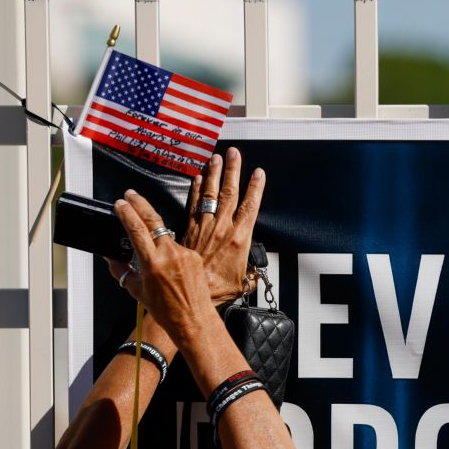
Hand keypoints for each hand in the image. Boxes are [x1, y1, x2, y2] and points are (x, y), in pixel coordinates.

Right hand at [108, 191, 218, 347]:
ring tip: (146, 234)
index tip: (120, 204)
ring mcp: (184, 254)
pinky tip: (167, 260)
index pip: (136, 229)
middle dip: (140, 203)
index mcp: (152, 263)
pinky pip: (177, 247)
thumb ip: (121, 271)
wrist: (193, 319)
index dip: (127, 213)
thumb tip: (110, 258)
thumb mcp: (137, 291)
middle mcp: (169, 255)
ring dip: (154, 230)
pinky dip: (168, 248)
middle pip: (153, 219)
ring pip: (165, 234)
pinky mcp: (194, 256)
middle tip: (131, 194)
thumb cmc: (166, 311)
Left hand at [182, 147, 266, 304]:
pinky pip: (193, 204)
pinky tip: (198, 177)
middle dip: (233, 171)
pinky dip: (196, 189)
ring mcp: (205, 227)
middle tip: (234, 153)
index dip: (255, 188)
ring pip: (211, 194)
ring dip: (214, 174)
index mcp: (239, 238)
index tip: (258, 173)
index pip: (250, 206)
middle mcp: (223, 228)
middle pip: (230, 193)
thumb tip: (253, 274)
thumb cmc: (219, 290)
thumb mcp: (243, 282)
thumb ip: (250, 274)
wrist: (195, 294)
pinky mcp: (190, 230)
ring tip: (216, 157)